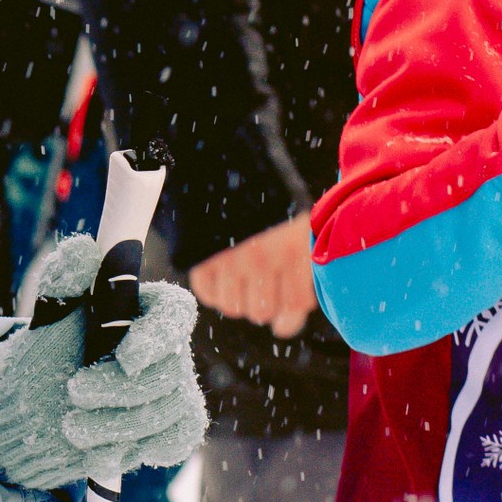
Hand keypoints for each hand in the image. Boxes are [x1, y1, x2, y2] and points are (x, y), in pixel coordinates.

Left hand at [0, 235, 208, 489]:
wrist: (34, 408)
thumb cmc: (44, 353)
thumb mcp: (48, 317)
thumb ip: (64, 282)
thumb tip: (85, 249)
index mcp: (143, 311)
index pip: (175, 313)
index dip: (159, 335)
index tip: (125, 356)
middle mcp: (166, 349)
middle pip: (169, 371)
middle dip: (118, 389)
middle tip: (72, 393)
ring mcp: (171, 390)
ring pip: (168, 412)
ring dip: (116, 425)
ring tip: (70, 428)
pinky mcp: (167, 428)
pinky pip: (174, 441)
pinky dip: (135, 450)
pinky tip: (101, 456)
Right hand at [188, 216, 315, 338]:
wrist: (231, 172)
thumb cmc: (271, 208)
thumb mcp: (298, 235)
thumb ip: (300, 283)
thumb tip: (282, 330)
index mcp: (294, 248)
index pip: (296, 303)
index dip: (290, 309)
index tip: (285, 299)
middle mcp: (262, 257)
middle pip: (262, 312)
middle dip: (263, 302)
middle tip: (260, 280)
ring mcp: (229, 258)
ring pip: (234, 308)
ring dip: (238, 297)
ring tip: (240, 274)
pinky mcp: (201, 257)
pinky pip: (207, 295)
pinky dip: (214, 289)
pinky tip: (222, 271)